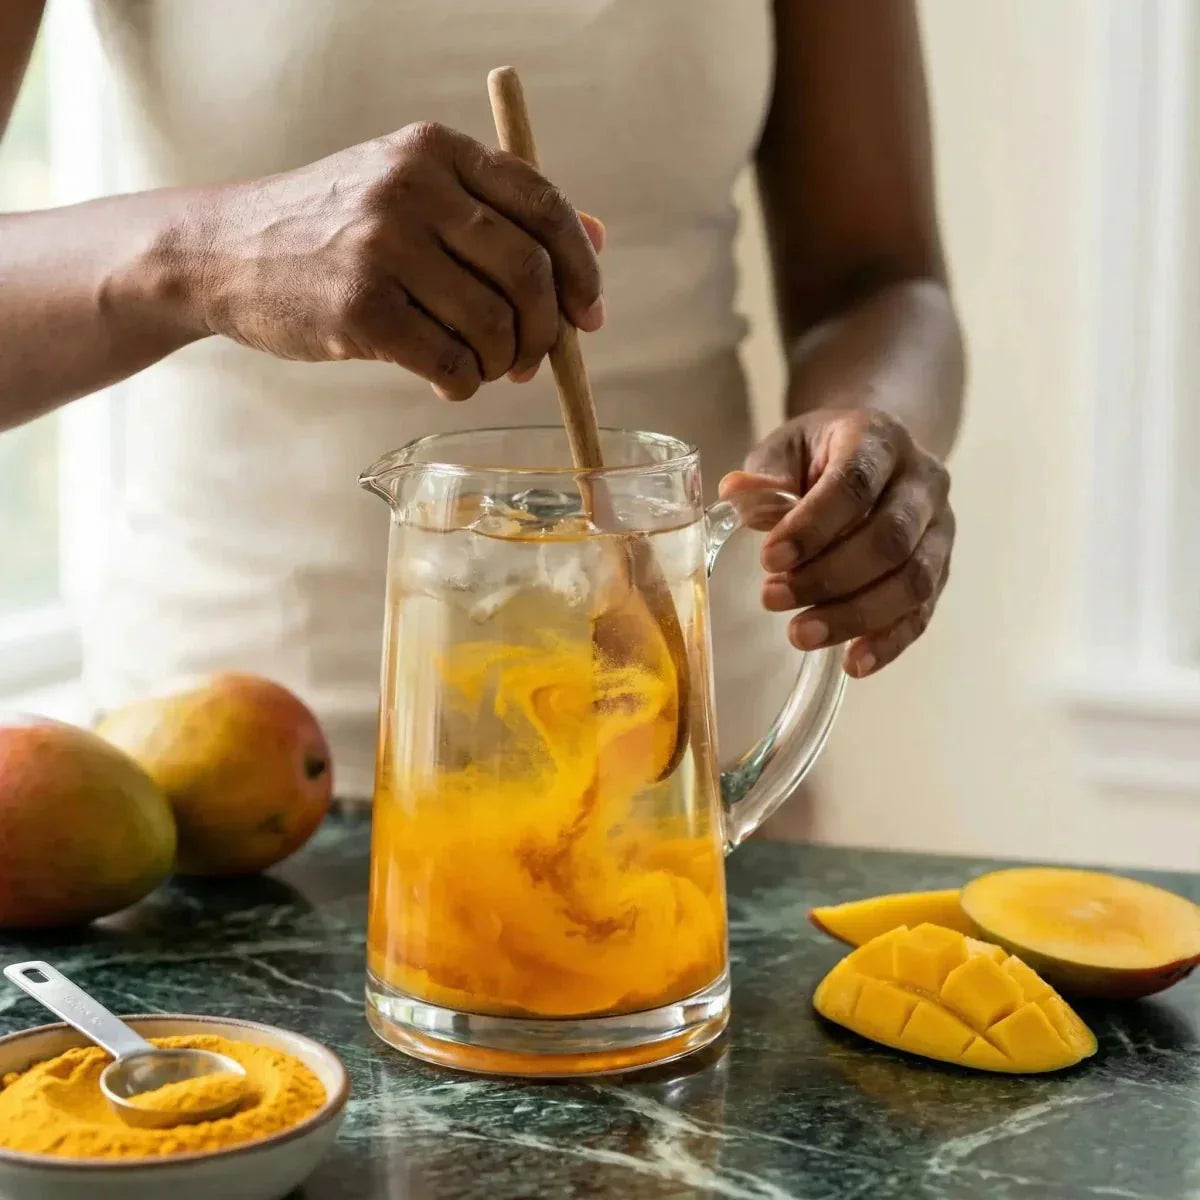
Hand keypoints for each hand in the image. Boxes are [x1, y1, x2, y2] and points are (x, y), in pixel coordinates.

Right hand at [174, 122, 603, 399]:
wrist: (225, 251)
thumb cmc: (334, 229)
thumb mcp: (412, 191)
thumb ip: (499, 209)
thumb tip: (594, 240)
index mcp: (437, 151)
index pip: (544, 204)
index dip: (580, 269)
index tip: (588, 315)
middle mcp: (414, 188)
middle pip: (529, 271)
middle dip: (545, 330)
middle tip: (531, 359)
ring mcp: (384, 247)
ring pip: (494, 326)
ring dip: (501, 363)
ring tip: (480, 367)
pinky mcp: (361, 309)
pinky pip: (452, 364)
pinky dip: (464, 384)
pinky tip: (447, 379)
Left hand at [719, 407, 953, 677]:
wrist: (873, 451)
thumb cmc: (820, 454)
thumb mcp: (786, 448)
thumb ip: (765, 476)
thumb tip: (738, 496)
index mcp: (881, 440)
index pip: (855, 484)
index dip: (813, 525)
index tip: (769, 558)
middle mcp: (923, 481)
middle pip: (889, 538)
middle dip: (829, 577)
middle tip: (772, 599)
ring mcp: (939, 528)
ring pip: (913, 581)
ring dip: (855, 615)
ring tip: (800, 634)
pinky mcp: (941, 568)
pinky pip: (923, 612)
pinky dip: (889, 642)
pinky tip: (852, 662)